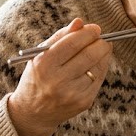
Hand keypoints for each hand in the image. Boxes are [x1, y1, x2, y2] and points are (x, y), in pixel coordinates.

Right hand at [7, 18, 112, 135]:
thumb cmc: (37, 77)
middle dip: (100, 42)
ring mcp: (72, 93)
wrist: (32, 113)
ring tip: (100, 48)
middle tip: (101, 38)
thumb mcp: (41, 55)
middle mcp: (57, 80)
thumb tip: (80, 22)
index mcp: (43, 65)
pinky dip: (101, 68)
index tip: (95, 28)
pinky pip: (99, 79)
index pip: (72, 43)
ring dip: (103, 54)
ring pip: (97, 66)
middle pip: (89, 54)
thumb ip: (60, 36)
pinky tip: (97, 63)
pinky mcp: (83, 102)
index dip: (88, 33)